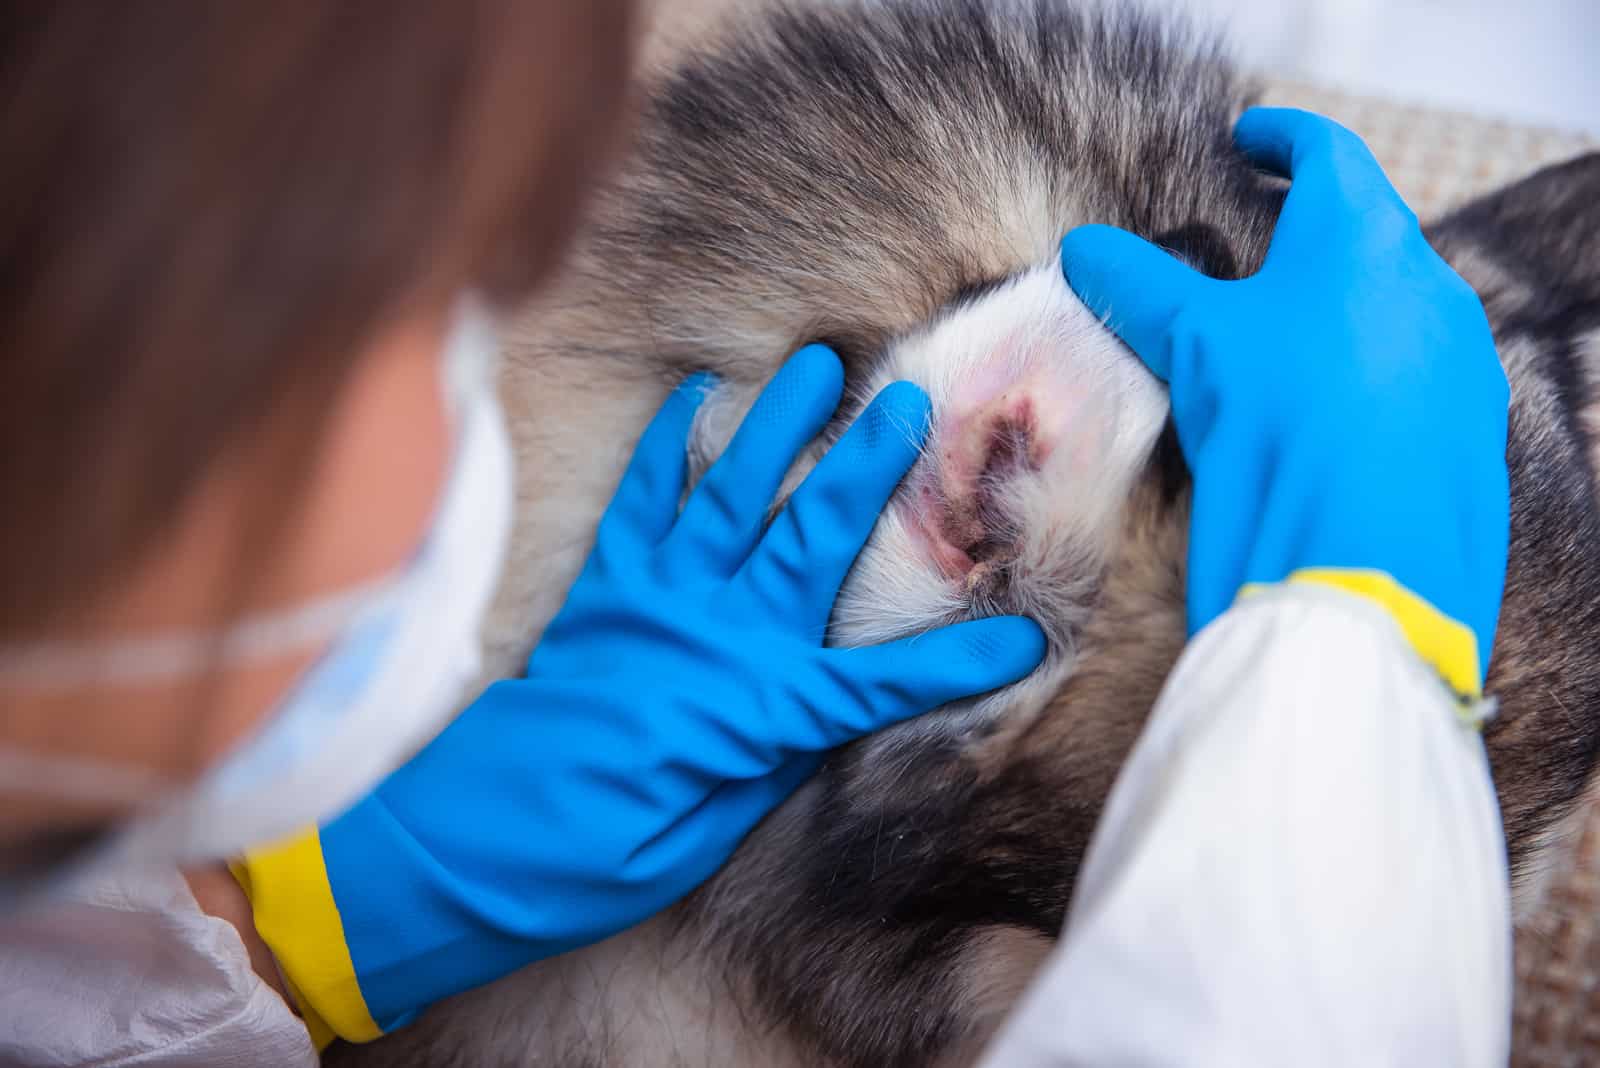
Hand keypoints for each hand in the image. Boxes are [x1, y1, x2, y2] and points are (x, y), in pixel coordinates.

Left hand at [312, 344, 1044, 1031]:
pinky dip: (669, 447)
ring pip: (732, 495)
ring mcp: (653, 603)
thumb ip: (771, 757)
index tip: (1024, 639)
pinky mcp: (601, 591)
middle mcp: (714, 639)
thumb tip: (821, 710)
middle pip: (810, 538)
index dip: (956, 662)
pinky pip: (640, 503)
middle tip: (912, 402)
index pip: (880, 682)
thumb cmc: (594, 859)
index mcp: (755, 712)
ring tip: (814, 360)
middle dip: (869, 469)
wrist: (466, 849)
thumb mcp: (708, 834)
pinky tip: (694, 398)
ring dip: (777, 425)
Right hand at [1059, 107, 1508, 693]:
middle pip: (1364, 233)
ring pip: (1391, 310)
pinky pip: (1412, 377)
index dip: (1279, 136)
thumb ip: (1138, 287)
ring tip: (1276, 348)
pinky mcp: (1471, 429)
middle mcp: (1429, 286)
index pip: (1326, 154)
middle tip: (1250, 251)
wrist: (1364, 577)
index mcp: (1363, 240)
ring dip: (1336, 312)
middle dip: (1304, 236)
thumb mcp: (1191, 351)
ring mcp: (1460, 361)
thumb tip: (1084, 249)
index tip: (1247, 138)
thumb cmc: (1277, 438)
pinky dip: (1365, 375)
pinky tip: (1321, 420)